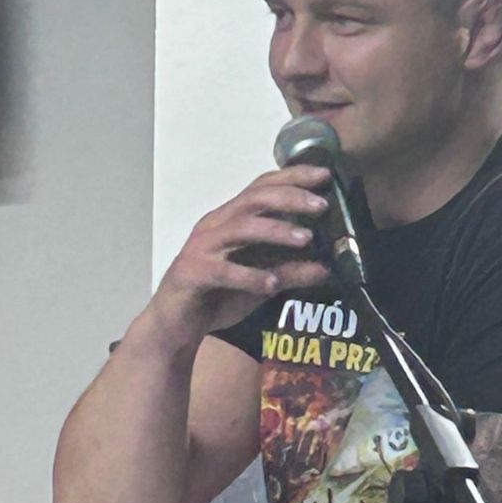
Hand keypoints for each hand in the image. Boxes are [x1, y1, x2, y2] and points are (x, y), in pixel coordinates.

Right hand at [149, 165, 332, 345]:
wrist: (175, 326)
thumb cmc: (216, 297)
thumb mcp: (261, 284)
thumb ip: (290, 272)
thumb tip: (327, 269)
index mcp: (230, 220)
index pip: (262, 187)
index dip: (293, 178)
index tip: (324, 175)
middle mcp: (216, 226)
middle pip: (254, 200)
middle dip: (290, 198)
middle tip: (321, 206)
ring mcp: (202, 248)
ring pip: (241, 228)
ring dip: (276, 231)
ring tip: (306, 240)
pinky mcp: (193, 273)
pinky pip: (223, 271)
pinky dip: (249, 276)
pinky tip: (271, 284)